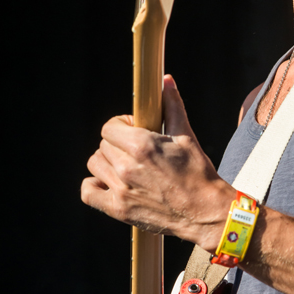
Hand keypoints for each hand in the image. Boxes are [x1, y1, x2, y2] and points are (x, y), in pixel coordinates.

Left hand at [81, 75, 232, 249]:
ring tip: (125, 167)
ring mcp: (120, 190)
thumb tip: (166, 80)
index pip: (110, 127)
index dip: (121, 126)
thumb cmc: (198, 174)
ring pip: (95, 165)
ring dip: (107, 163)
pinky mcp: (118, 209)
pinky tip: (110, 183)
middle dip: (117, 144)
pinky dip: (94, 185)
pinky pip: (88, 192)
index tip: (135, 131)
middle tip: (136, 151)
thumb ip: (172, 106)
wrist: (205, 212)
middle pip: (103, 145)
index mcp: (142, 145)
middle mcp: (126, 167)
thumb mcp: (186, 137)